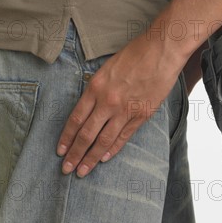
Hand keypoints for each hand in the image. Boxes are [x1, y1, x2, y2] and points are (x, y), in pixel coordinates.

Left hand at [56, 35, 182, 177]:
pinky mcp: (141, 114)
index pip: (75, 119)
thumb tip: (90, 107)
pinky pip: (123, 136)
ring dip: (91, 158)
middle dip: (74, 154)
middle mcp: (107, 101)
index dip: (66, 137)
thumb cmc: (135, 54)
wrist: (161, 51)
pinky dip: (113, 149)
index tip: (60, 150)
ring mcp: (125, 110)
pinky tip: (104, 158)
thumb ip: (97, 88)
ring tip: (83, 171)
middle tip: (67, 169)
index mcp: (95, 87)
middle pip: (86, 134)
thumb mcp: (107, 68)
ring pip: (103, 140)